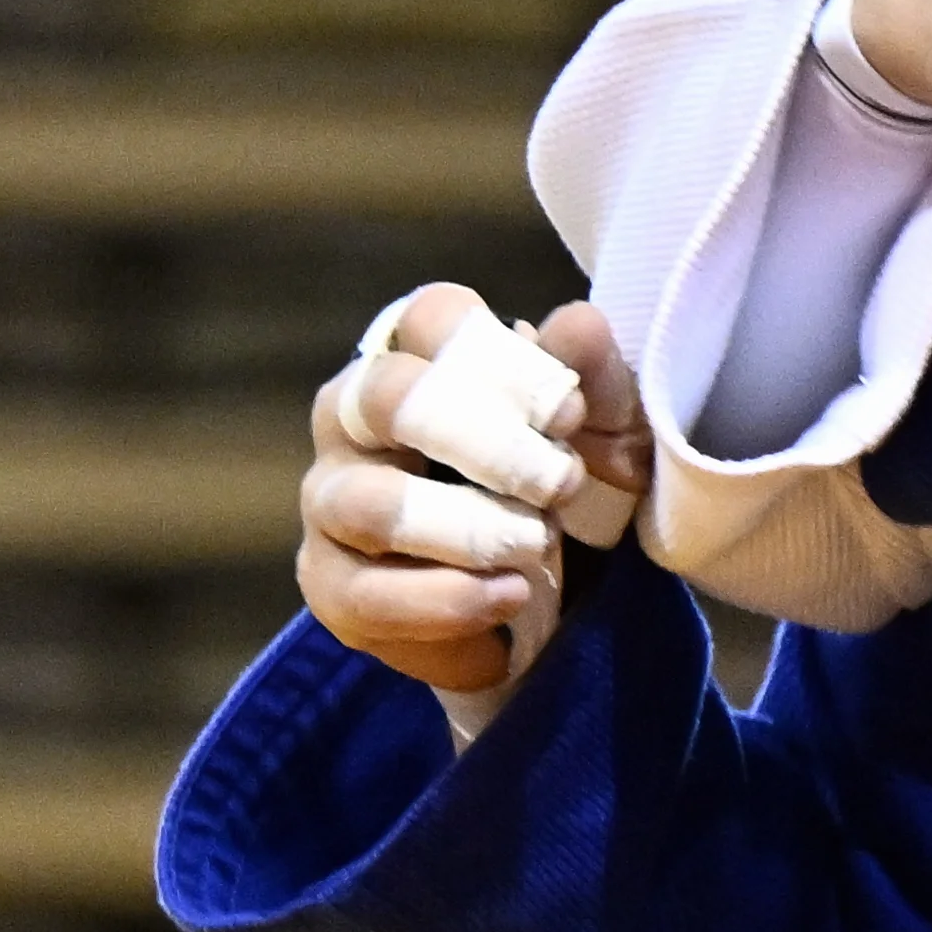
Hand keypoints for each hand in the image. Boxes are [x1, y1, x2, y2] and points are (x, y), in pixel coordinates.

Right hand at [296, 288, 653, 703]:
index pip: (432, 318)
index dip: (506, 362)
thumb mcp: (602, 438)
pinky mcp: (329, 585)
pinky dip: (453, 599)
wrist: (541, 612)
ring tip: (535, 546)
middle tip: (559, 485)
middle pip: (389, 398)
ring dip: (472, 529)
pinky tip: (510, 594)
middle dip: (488, 444)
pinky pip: (372, 594)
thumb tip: (579, 324)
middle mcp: (352, 417)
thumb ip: (595, 380)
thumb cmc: (556, 497)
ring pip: (374, 504)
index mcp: (417, 358)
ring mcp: (329, 500)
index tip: (569, 415)